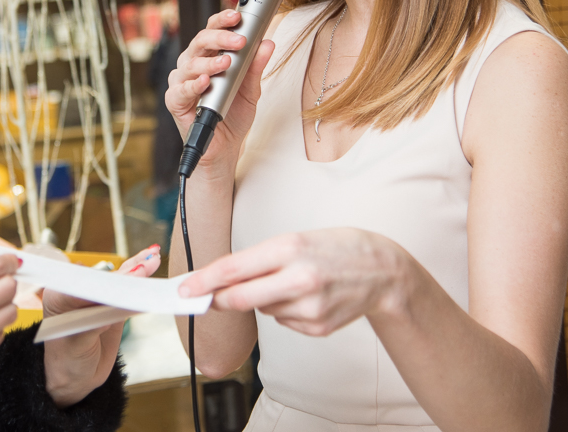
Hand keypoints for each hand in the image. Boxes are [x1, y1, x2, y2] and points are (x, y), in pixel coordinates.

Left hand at [42, 244, 161, 405]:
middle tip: (144, 268)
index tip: (123, 278)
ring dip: (136, 268)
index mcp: (58, 297)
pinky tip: (150, 265)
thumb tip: (109, 313)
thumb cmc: (67, 362)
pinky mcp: (110, 303)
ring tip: (153, 257)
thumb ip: (90, 328)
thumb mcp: (75, 348)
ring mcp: (95, 296)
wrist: (75, 375)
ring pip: (116, 279)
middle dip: (124, 273)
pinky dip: (139, 279)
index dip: (105, 282)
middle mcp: (75, 291)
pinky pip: (125, 289)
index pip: (84, 285)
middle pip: (103, 279)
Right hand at [165, 9, 275, 172]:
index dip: (222, 20)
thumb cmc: (233, 115)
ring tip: (226, 62)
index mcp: (208, 56)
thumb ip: (256, 67)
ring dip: (209, 61)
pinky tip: (205, 81)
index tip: (237, 15)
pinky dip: (193, 84)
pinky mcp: (175, 101)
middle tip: (240, 40)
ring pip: (189, 63)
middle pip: (200, 41)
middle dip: (220, 37)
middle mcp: (192, 64)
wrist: (225, 148)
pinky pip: (180, 90)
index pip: (211, 30)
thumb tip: (267, 43)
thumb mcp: (251, 89)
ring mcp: (181, 82)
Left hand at [178, 230, 409, 336]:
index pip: (235, 268)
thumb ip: (260, 259)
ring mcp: (309, 307)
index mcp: (290, 248)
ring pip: (262, 309)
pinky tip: (307, 297)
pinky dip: (285, 310)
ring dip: (263, 299)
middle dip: (217, 299)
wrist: (383, 271)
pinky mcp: (317, 327)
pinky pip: (283, 321)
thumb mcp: (297, 239)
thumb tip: (221, 280)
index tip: (184, 288)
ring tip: (292, 281)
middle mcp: (299, 279)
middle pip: (240, 298)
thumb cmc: (335, 247)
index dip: (204, 281)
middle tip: (202, 299)